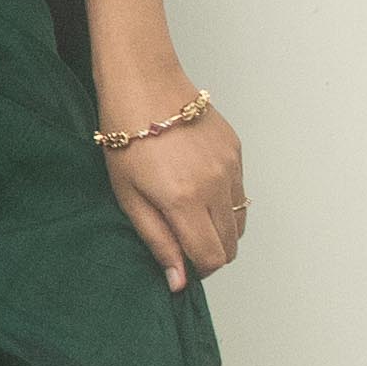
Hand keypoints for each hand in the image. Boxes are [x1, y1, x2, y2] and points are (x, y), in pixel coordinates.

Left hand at [105, 100, 244, 294]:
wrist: (144, 84)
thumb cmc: (126, 138)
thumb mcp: (129, 197)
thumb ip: (158, 241)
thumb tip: (178, 281)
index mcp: (184, 200)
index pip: (211, 258)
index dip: (198, 272)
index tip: (183, 269)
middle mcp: (215, 185)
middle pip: (231, 245)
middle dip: (210, 255)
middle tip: (183, 243)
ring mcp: (230, 167)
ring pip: (240, 220)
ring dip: (220, 230)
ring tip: (190, 216)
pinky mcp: (236, 151)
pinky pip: (240, 192)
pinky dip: (225, 202)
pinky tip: (198, 188)